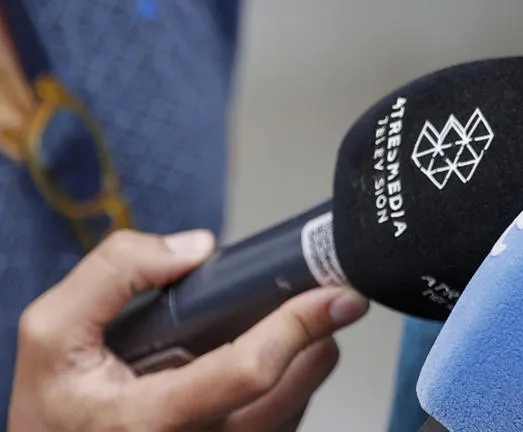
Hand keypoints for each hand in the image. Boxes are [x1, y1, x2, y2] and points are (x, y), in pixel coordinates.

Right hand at [8, 228, 368, 431]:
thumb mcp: (51, 331)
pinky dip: (290, 388)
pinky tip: (266, 361)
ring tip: (283, 329)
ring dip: (305, 363)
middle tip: (321, 298)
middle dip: (316, 338)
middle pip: (293, 390)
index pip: (247, 373)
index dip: (298, 326)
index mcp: (150, 419)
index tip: (333, 293)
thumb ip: (113, 273)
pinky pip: (284, 422)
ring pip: (297, 408)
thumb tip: (196, 247)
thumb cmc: (56, 401)